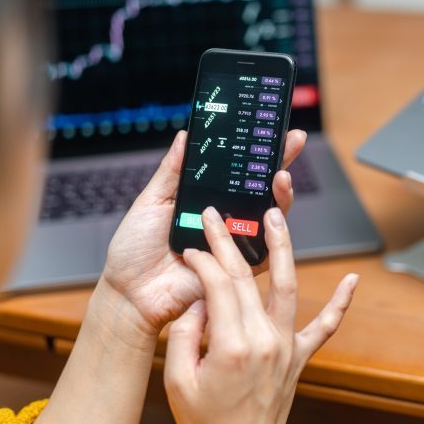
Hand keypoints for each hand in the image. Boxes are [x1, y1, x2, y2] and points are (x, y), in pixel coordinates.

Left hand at [97, 129, 306, 337]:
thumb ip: (172, 171)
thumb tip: (185, 136)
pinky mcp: (240, 268)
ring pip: (271, 217)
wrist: (130, 293)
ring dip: (281, 194)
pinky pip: (264, 249)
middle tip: (293, 141)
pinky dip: (273, 231)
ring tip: (280, 175)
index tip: (269, 130)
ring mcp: (234, 243)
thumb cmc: (134, 251)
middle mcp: (225, 221)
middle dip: (281, 164)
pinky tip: (272, 210)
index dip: (256, 153)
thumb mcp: (151, 202)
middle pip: (262, 190)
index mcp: (206, 202)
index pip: (238, 173)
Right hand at [164, 205, 357, 423]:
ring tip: (277, 217)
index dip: (203, 261)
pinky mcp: (299, 357)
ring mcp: (286, 348)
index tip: (192, 248)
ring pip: (287, 287)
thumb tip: (197, 301)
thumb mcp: (177, 381)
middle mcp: (265, 341)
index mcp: (232, 347)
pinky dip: (340, 303)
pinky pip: (325, 326)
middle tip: (219, 217)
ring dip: (283, 249)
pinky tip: (353, 279)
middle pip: (248, 279)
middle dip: (230, 242)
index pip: (219, 286)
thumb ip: (184, 335)